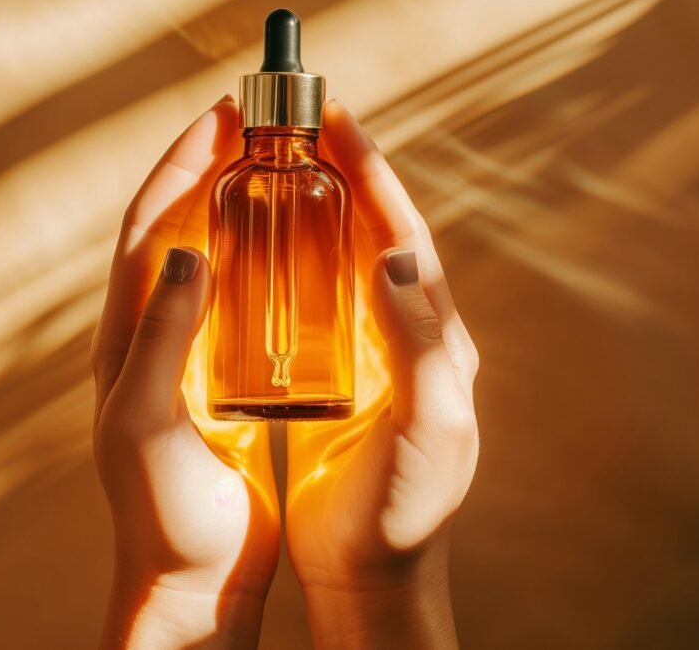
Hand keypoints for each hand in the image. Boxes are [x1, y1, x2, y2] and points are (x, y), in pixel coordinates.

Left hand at [90, 96, 279, 648]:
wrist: (190, 579)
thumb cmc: (163, 513)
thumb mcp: (148, 426)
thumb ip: (162, 341)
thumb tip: (188, 253)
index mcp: (124, 335)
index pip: (147, 225)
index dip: (179, 163)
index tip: (222, 114)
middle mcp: (149, 332)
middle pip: (177, 226)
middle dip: (210, 166)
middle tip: (259, 124)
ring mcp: (184, 352)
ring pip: (209, 255)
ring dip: (239, 203)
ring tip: (283, 167)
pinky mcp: (217, 376)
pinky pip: (239, 298)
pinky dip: (265, 258)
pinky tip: (302, 249)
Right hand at [286, 101, 479, 648]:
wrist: (373, 575)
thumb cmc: (406, 509)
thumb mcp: (430, 426)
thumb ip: (420, 342)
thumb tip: (396, 254)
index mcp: (439, 337)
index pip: (408, 235)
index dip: (377, 176)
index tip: (342, 123)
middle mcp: (410, 334)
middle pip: (378, 234)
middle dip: (347, 176)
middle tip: (304, 127)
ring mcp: (374, 354)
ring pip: (345, 262)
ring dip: (317, 210)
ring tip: (279, 167)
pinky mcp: (340, 377)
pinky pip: (317, 304)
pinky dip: (291, 263)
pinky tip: (259, 246)